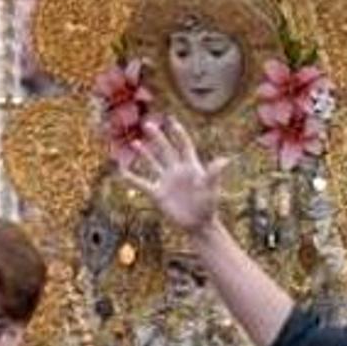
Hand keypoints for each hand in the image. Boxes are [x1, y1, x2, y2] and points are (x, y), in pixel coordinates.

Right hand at [121, 119, 228, 235]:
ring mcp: (166, 181)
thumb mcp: (211, 188)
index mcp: (191, 166)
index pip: (184, 145)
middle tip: (148, 124)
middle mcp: (177, 170)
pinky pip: (142, 183)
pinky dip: (131, 178)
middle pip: (165, 150)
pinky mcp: (157, 193)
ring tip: (136, 143)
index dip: (178, 133)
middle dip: (157, 137)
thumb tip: (225, 160)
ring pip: (153, 163)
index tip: (171, 121)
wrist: (198, 224)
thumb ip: (213, 173)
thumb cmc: (208, 206)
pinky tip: (121, 171)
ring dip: (144, 153)